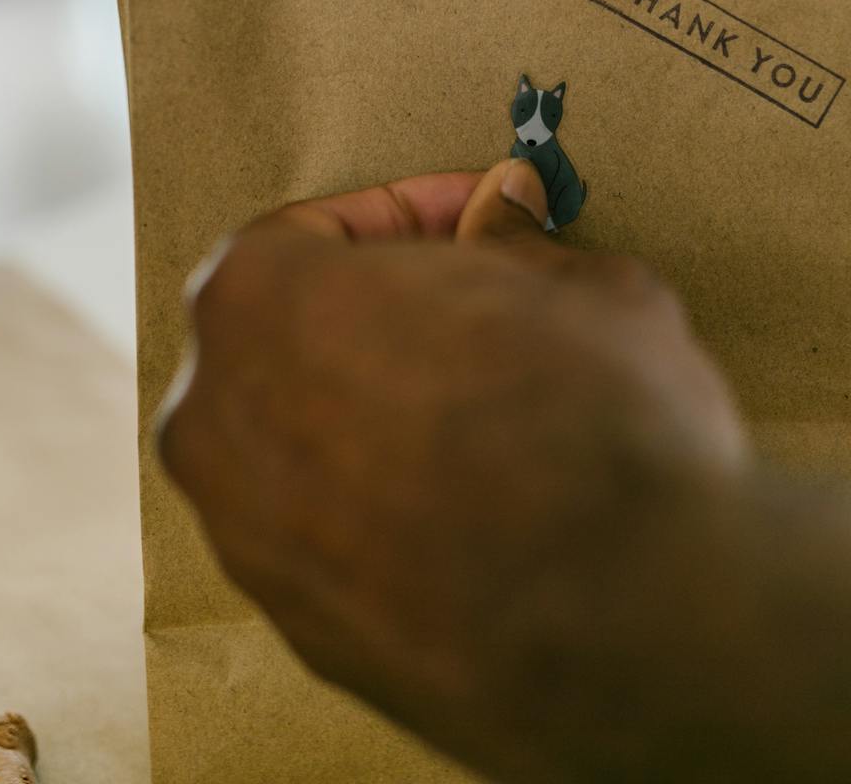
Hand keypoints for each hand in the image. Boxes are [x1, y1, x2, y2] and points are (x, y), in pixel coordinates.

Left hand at [157, 161, 747, 775]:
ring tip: (494, 416)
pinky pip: (338, 542)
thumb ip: (514, 247)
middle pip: (292, 343)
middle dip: (384, 320)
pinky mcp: (302, 633)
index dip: (410, 216)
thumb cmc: (600, 423)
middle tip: (484, 312)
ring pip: (307, 449)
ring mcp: (250, 543)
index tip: (479, 218)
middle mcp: (216, 423)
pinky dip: (392, 513)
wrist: (634, 619)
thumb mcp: (578, 286)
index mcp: (257, 304)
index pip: (310, 233)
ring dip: (385, 419)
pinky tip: (485, 507)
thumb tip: (504, 219)